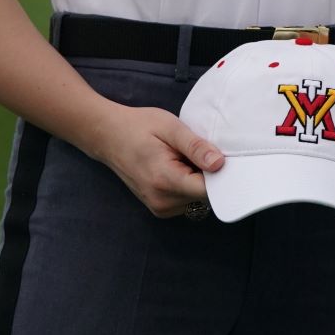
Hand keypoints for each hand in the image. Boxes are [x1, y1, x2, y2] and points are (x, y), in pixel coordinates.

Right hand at [86, 104, 224, 218]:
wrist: (108, 136)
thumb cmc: (139, 127)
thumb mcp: (170, 128)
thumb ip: (196, 147)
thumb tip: (220, 164)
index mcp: (165, 181)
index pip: (208, 190)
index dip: (222, 175)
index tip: (225, 158)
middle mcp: (161, 201)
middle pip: (205, 196)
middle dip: (210, 176)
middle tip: (200, 152)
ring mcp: (159, 208)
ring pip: (197, 200)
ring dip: (198, 181)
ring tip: (184, 158)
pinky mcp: (159, 208)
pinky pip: (187, 201)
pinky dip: (189, 186)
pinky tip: (179, 168)